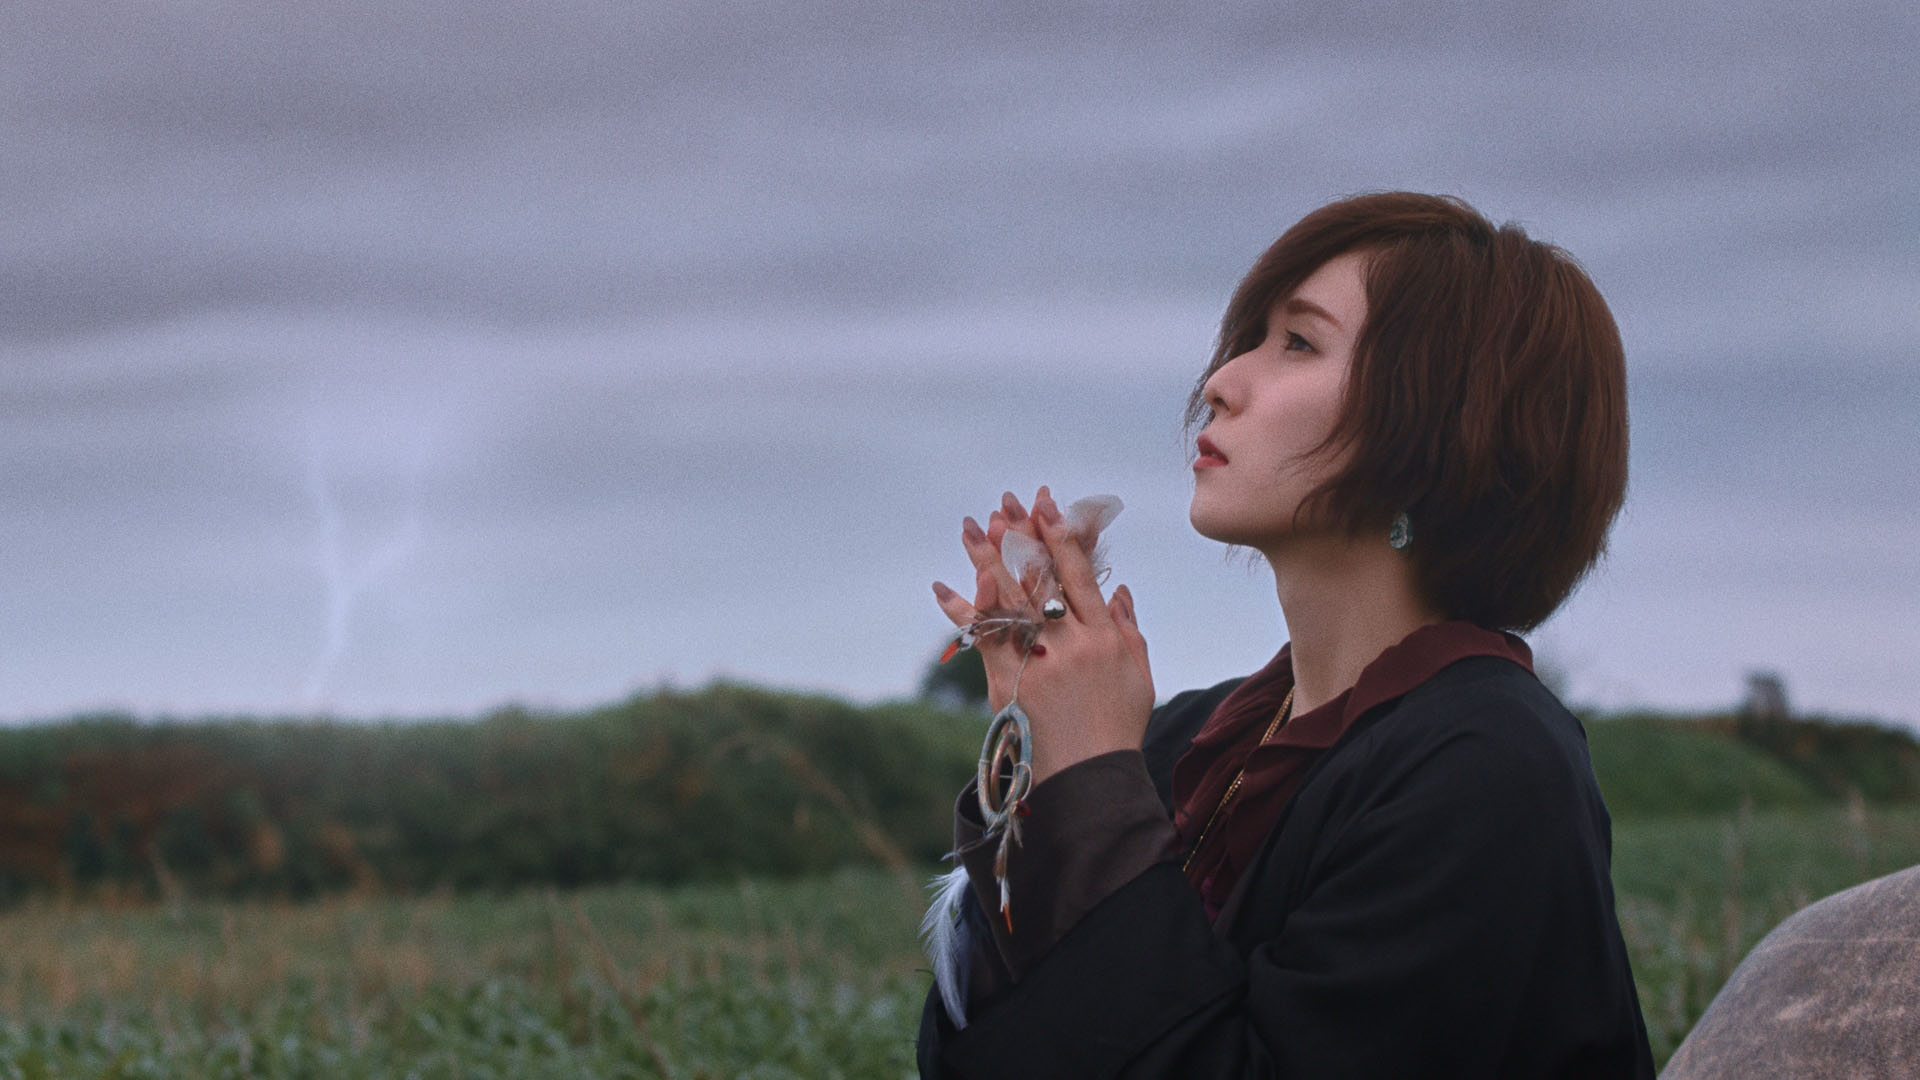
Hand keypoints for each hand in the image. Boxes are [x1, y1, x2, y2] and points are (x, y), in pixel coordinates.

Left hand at [933, 487, 1154, 783]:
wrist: (1089, 777)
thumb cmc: (1117, 727)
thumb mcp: (1138, 676)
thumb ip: (1130, 629)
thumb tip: (1119, 588)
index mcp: (1104, 637)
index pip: (1079, 575)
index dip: (1062, 537)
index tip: (1047, 506)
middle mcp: (1068, 643)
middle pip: (1039, 577)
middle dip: (1021, 535)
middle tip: (1004, 502)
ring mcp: (1036, 661)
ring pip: (1007, 598)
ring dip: (986, 558)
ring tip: (971, 525)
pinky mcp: (1007, 682)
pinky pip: (979, 638)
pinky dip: (960, 610)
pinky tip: (941, 585)